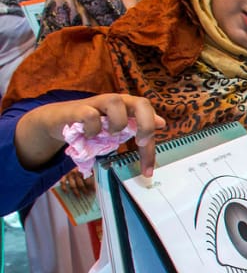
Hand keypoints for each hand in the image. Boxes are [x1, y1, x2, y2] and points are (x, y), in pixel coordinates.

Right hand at [21, 93, 162, 177]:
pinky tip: (90, 135)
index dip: (151, 148)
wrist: (59, 120)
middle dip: (146, 125)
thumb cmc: (93, 126)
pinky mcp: (78, 108)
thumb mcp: (118, 131)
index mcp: (129, 108)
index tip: (147, 171)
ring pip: (115, 102)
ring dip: (117, 123)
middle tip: (140, 143)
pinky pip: (90, 114)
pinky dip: (92, 128)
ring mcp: (98, 102)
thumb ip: (138, 128)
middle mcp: (117, 101)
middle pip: (142, 102)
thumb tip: (162, 123)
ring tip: (110, 136)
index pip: (150, 121)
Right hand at [59, 168, 93, 196]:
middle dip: (84, 190)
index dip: (91, 186)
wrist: (69, 160)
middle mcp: (76, 173)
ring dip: (76, 192)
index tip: (94, 191)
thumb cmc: (79, 165)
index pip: (88, 181)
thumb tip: (94, 183)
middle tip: (87, 195)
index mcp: (83, 171)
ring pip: (73, 185)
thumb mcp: (86, 167)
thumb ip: (90, 174)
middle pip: (81, 184)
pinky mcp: (63, 175)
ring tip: (79, 196)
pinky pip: (63, 182)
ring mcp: (69, 175)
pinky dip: (64, 188)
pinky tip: (66, 192)